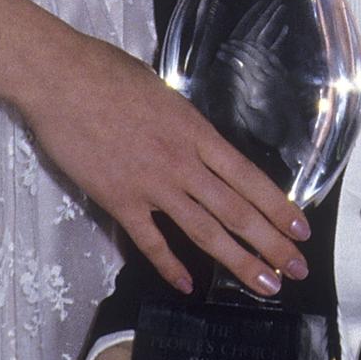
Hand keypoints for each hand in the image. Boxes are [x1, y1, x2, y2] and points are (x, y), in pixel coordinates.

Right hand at [23, 28, 309, 293]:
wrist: (61, 79)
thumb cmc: (108, 73)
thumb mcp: (162, 91)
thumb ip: (182, 123)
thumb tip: (194, 140)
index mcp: (195, 131)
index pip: (247, 177)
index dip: (277, 206)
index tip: (299, 229)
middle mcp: (181, 162)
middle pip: (235, 210)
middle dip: (270, 243)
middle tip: (296, 268)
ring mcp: (151, 185)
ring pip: (204, 231)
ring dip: (237, 261)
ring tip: (264, 285)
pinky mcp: (118, 201)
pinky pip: (150, 241)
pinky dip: (169, 266)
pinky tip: (187, 286)